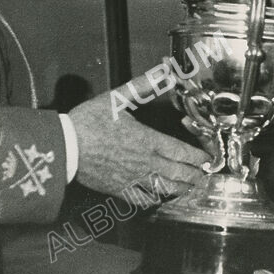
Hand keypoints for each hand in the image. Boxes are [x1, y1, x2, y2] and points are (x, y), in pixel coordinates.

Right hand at [68, 73, 209, 203]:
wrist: (65, 147)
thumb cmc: (89, 122)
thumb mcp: (117, 98)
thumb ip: (143, 86)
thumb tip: (165, 73)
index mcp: (148, 140)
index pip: (182, 152)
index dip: (199, 157)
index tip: (208, 159)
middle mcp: (145, 162)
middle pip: (179, 173)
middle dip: (195, 176)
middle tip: (205, 176)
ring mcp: (133, 178)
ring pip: (165, 189)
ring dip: (181, 189)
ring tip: (190, 188)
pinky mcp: (120, 189)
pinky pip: (143, 199)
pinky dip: (155, 200)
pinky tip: (159, 197)